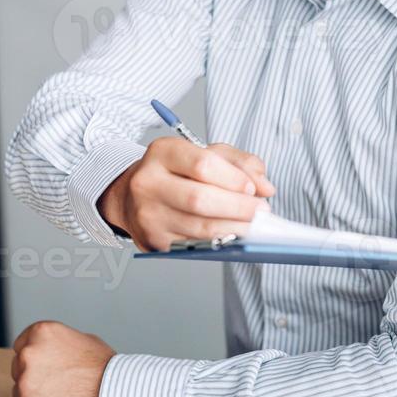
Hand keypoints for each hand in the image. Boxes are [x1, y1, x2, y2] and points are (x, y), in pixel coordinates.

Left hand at [11, 321, 115, 396]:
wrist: (117, 396)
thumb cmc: (107, 371)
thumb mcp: (84, 340)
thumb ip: (58, 345)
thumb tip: (50, 353)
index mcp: (41, 333)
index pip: (22, 346)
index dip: (37, 359)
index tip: (46, 367)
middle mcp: (29, 355)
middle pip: (19, 370)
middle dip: (35, 378)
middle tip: (59, 385)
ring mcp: (25, 384)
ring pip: (20, 394)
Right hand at [99, 137, 274, 250]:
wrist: (132, 195)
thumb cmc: (176, 172)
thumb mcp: (206, 154)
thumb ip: (240, 163)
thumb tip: (265, 186)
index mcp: (163, 152)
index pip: (202, 165)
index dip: (233, 179)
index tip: (253, 189)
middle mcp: (149, 182)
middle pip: (199, 199)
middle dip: (237, 208)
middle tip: (261, 212)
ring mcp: (148, 213)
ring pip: (198, 226)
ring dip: (233, 228)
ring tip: (253, 226)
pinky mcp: (152, 238)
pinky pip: (193, 243)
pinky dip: (218, 241)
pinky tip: (233, 236)